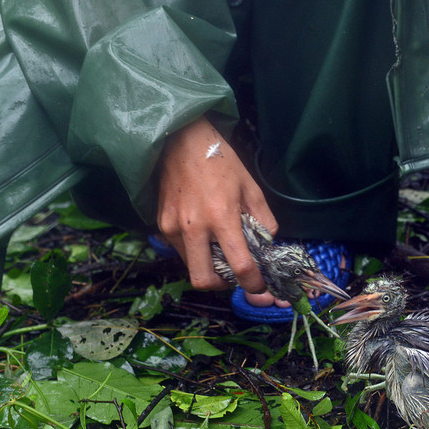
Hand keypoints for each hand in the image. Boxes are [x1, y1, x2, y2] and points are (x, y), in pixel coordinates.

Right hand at [157, 116, 276, 291]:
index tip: (260, 286)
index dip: (253, 283)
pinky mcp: (161, 224)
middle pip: (204, 280)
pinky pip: (181, 251)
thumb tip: (267, 245)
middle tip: (234, 273)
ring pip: (191, 267)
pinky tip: (205, 235)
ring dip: (208, 267)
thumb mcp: (251, 188)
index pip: (239, 265)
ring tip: (221, 249)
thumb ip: (264, 221)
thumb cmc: (221, 162)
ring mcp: (173, 228)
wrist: (182, 141)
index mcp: (221, 216)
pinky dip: (196, 252)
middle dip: (222, 284)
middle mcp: (194, 227)